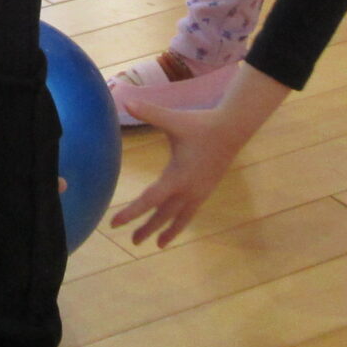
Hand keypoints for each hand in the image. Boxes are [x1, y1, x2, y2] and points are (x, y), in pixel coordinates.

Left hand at [109, 67, 286, 246]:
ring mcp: (199, 193)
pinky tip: (175, 227)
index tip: (114, 224)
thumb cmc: (200, 125)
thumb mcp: (173, 120)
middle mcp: (188, 190)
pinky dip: (181, 222)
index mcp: (177, 176)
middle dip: (147, 228)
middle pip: (163, 215)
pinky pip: (191, 213)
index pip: (149, 200)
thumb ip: (149, 113)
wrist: (231, 130)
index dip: (131, 213)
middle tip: (132, 242)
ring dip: (166, 231)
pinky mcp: (206, 191)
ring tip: (157, 245)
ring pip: (179, 218)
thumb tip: (127, 100)